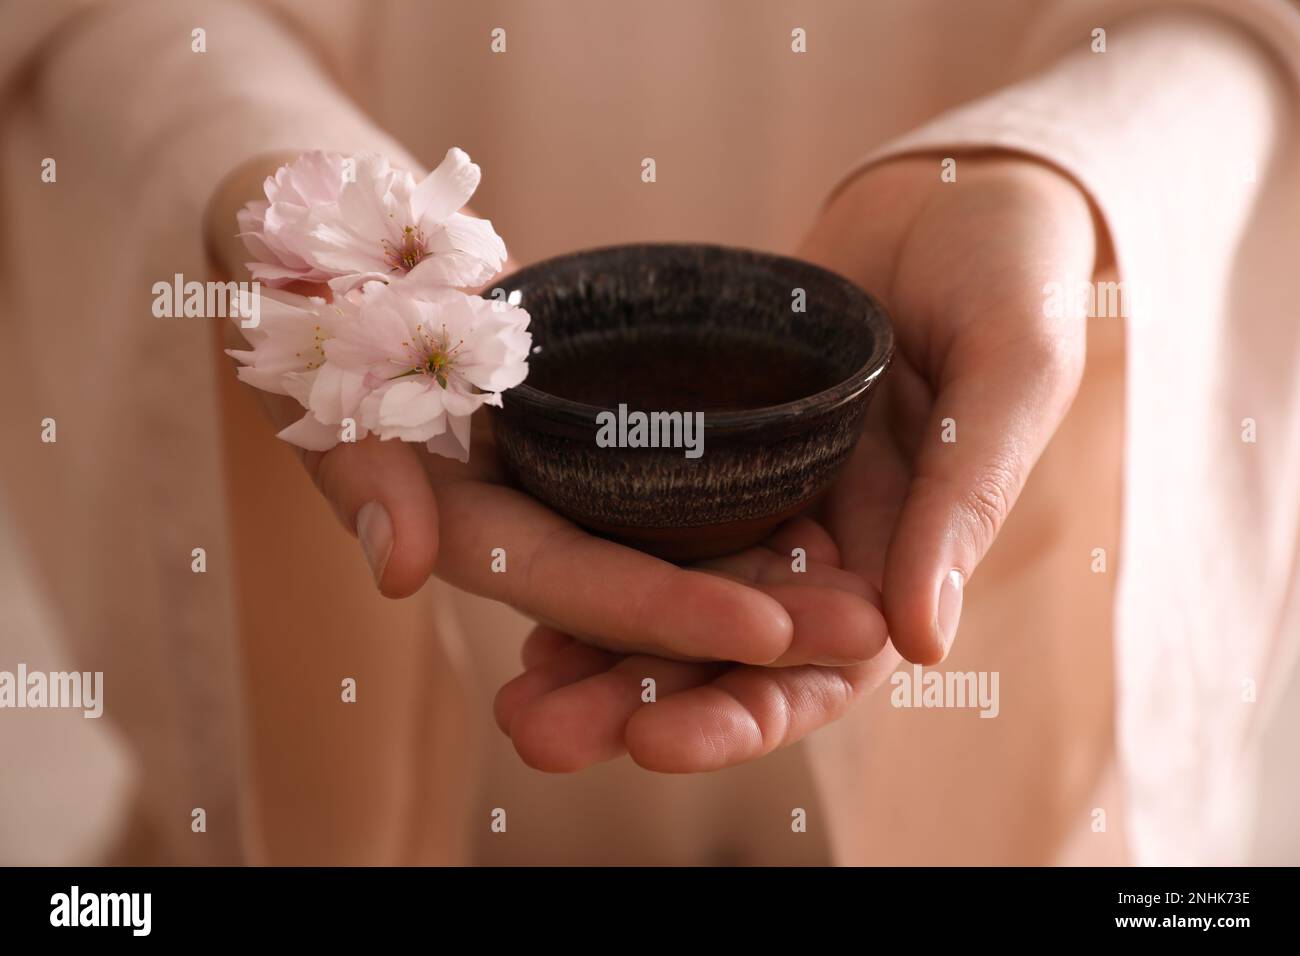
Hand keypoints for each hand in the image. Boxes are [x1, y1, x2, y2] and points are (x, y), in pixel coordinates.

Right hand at [206, 155, 884, 672]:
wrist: (346, 253)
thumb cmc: (326, 301)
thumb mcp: (329, 368)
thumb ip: (362, 469)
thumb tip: (398, 570)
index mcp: (468, 529)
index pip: (577, 583)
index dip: (667, 611)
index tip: (771, 630)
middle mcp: (530, 528)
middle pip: (649, 591)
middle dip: (752, 623)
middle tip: (869, 635)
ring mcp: (569, 492)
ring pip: (680, 554)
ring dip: (774, 583)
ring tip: (877, 604)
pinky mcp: (600, 449)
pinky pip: (682, 494)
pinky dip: (751, 517)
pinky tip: (834, 527)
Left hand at [496, 152, 1099, 771]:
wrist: (949, 195)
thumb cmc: (1010, 274)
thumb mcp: (1009, 373)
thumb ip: (966, 498)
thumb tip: (924, 643)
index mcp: (898, 555)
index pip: (817, 667)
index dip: (741, 711)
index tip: (653, 741)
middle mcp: (818, 544)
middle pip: (722, 649)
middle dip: (633, 700)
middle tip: (535, 738)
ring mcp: (758, 494)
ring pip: (667, 593)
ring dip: (590, 647)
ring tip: (511, 698)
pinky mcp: (708, 440)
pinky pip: (640, 507)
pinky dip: (586, 550)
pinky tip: (517, 584)